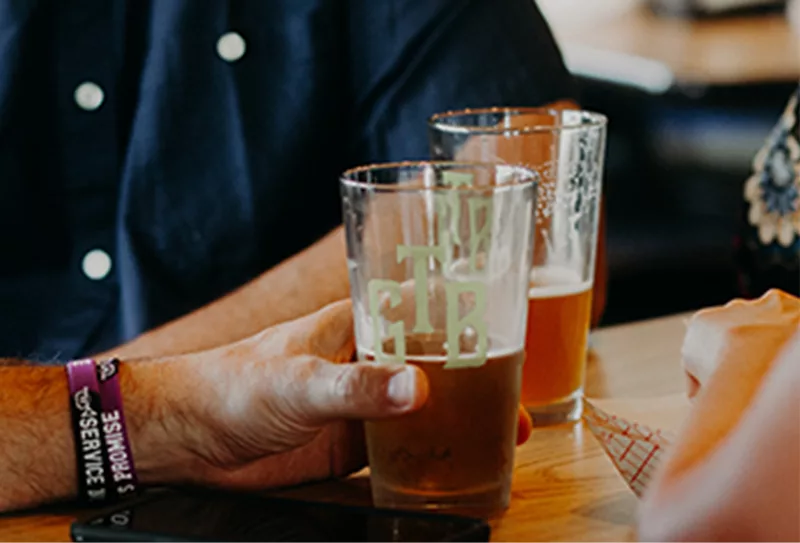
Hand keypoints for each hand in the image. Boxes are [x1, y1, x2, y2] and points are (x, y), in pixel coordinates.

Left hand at [165, 300, 532, 490]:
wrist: (193, 438)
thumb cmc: (234, 384)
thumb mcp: (299, 382)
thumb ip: (356, 387)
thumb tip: (418, 390)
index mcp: (359, 325)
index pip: (423, 306)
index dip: (466, 308)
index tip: (512, 314)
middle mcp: (368, 360)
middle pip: (437, 360)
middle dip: (480, 370)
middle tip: (521, 388)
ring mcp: (364, 402)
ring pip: (428, 404)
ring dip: (465, 414)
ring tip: (511, 429)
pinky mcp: (355, 441)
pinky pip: (407, 444)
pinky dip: (436, 451)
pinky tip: (464, 460)